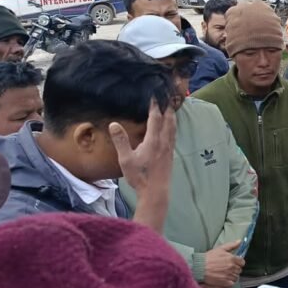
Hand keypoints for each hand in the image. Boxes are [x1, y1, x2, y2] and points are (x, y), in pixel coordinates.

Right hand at [113, 99, 176, 231]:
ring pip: (173, 128)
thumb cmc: (140, 176)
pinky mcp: (171, 155)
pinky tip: (172, 129)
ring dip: (172, 117)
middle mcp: (164, 142)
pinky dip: (173, 127)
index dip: (155, 106)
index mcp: (153, 141)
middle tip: (168, 97)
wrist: (156, 192)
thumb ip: (121, 141)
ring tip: (172, 109)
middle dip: (167, 108)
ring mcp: (169, 148)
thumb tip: (113, 124)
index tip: (154, 96)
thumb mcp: (126, 159)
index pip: (155, 118)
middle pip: (168, 120)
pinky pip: (174, 136)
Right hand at [204, 239, 243, 287]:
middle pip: (239, 270)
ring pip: (236, 277)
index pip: (242, 262)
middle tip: (227, 269)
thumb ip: (231, 245)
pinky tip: (224, 279)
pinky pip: (232, 283)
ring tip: (225, 274)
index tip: (234, 263)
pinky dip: (229, 282)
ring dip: (232, 276)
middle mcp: (232, 267)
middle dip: (235, 269)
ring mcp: (229, 275)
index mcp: (232, 258)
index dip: (238, 263)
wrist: (199, 267)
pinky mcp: (225, 282)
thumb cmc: (209, 258)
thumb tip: (240, 241)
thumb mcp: (220, 249)